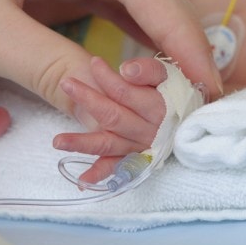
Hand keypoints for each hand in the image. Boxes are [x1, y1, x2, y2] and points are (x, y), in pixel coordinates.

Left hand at [0, 0, 222, 116]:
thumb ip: (53, 70)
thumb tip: (111, 104)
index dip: (176, 28)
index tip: (201, 73)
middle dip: (163, 39)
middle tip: (188, 88)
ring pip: (111, 4)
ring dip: (135, 46)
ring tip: (162, 87)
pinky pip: (81, 17)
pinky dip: (100, 47)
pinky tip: (118, 71)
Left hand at [52, 56, 170, 182]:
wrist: (188, 122)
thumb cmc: (172, 95)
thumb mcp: (167, 76)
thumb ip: (149, 71)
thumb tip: (126, 70)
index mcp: (159, 109)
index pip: (126, 93)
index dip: (107, 77)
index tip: (93, 63)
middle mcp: (149, 132)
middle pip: (113, 117)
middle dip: (88, 100)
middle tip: (66, 83)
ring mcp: (139, 148)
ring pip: (108, 145)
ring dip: (82, 144)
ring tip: (57, 141)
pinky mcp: (133, 160)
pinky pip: (115, 168)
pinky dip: (99, 175)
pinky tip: (82, 181)